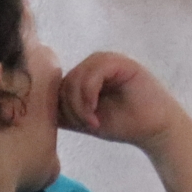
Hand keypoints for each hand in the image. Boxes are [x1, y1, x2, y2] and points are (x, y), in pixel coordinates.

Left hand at [56, 52, 182, 150]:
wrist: (154, 130)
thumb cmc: (123, 124)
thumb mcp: (86, 120)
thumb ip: (66, 112)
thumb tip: (37, 112)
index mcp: (85, 75)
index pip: (59, 86)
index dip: (62, 107)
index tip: (76, 127)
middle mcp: (94, 64)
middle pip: (65, 81)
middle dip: (70, 107)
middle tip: (86, 125)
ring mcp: (107, 61)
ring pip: (76, 77)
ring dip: (79, 104)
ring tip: (92, 122)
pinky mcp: (120, 62)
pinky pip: (93, 73)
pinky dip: (89, 96)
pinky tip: (96, 113)